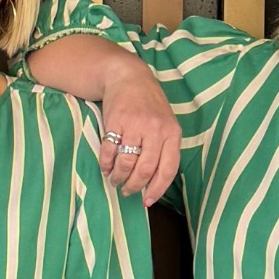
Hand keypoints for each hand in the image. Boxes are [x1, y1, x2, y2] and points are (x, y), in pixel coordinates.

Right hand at [98, 70, 180, 203]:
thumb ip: (164, 149)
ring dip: (118, 178)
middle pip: (145, 170)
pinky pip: (110, 151)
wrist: (129, 77)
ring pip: (126, 163)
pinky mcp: (116, 122)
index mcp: (172, 134)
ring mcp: (135, 126)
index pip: (168, 170)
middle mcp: (156, 130)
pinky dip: (106, 164)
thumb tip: (153, 183)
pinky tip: (106, 168)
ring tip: (115, 181)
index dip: (157, 190)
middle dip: (134, 186)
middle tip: (127, 191)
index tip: (147, 201)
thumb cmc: (149, 106)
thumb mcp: (166, 124)